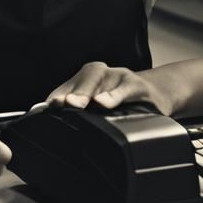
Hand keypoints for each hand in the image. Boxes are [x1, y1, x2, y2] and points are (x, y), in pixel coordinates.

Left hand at [45, 62, 173, 115]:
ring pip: (98, 79)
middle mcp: (99, 74)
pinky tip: (105, 103)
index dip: (56, 99)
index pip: (65, 89)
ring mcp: (117, 76)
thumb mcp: (97, 107)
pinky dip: (114, 96)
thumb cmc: (119, 103)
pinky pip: (123, 89)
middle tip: (61, 104)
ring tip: (76, 104)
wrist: (154, 94)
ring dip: (86, 92)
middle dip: (70, 94)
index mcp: (84, 80)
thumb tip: (50, 128)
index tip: (47, 109)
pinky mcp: (136, 84)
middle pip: (81, 81)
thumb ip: (75, 115)